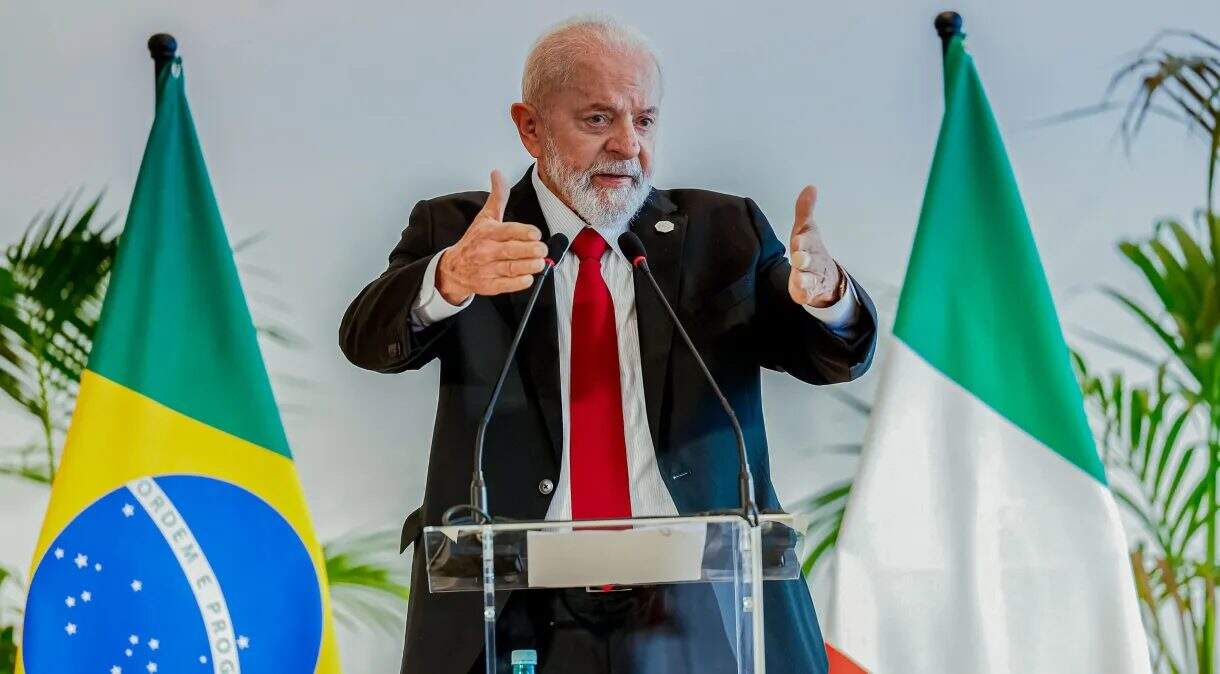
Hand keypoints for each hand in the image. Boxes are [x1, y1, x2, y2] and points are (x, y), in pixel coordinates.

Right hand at [435, 169, 547, 303]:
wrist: (454, 268)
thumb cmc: (474, 241)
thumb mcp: (485, 217)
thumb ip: (497, 197)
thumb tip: (498, 173)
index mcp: (487, 232)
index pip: (507, 231)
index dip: (523, 232)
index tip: (536, 234)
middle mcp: (486, 250)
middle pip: (510, 250)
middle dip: (529, 250)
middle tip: (542, 249)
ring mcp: (486, 269)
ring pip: (509, 268)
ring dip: (527, 266)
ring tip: (540, 263)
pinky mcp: (488, 285)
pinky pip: (504, 285)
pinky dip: (517, 283)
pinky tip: (529, 278)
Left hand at [788, 185, 842, 307]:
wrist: (826, 277)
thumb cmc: (810, 248)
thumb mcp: (806, 229)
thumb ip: (804, 210)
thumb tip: (810, 187)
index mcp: (811, 244)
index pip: (808, 240)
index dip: (804, 240)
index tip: (798, 239)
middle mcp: (813, 260)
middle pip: (809, 260)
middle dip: (804, 258)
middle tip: (798, 258)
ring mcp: (811, 277)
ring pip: (809, 278)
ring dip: (803, 277)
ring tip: (798, 278)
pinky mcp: (807, 292)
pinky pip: (805, 294)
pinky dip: (803, 293)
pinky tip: (798, 293)